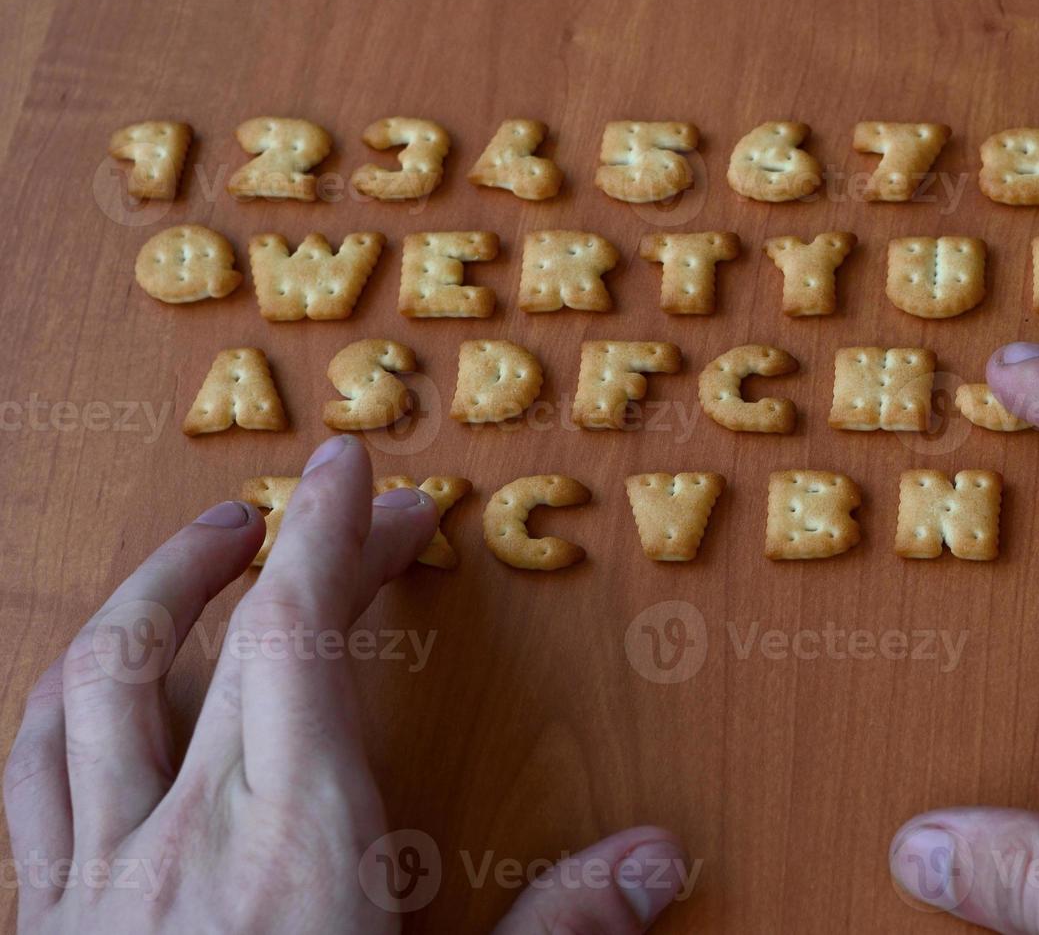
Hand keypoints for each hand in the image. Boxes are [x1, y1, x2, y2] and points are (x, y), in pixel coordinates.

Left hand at [4, 435, 690, 932]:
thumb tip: (659, 861)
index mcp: (295, 841)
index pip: (305, 633)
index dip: (334, 531)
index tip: (357, 466)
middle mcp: (181, 835)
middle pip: (211, 635)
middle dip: (272, 545)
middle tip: (322, 505)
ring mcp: (92, 881)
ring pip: (90, 688)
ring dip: (146, 598)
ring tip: (196, 555)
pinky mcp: (45, 929)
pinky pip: (32, 781)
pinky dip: (64, 708)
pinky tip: (90, 701)